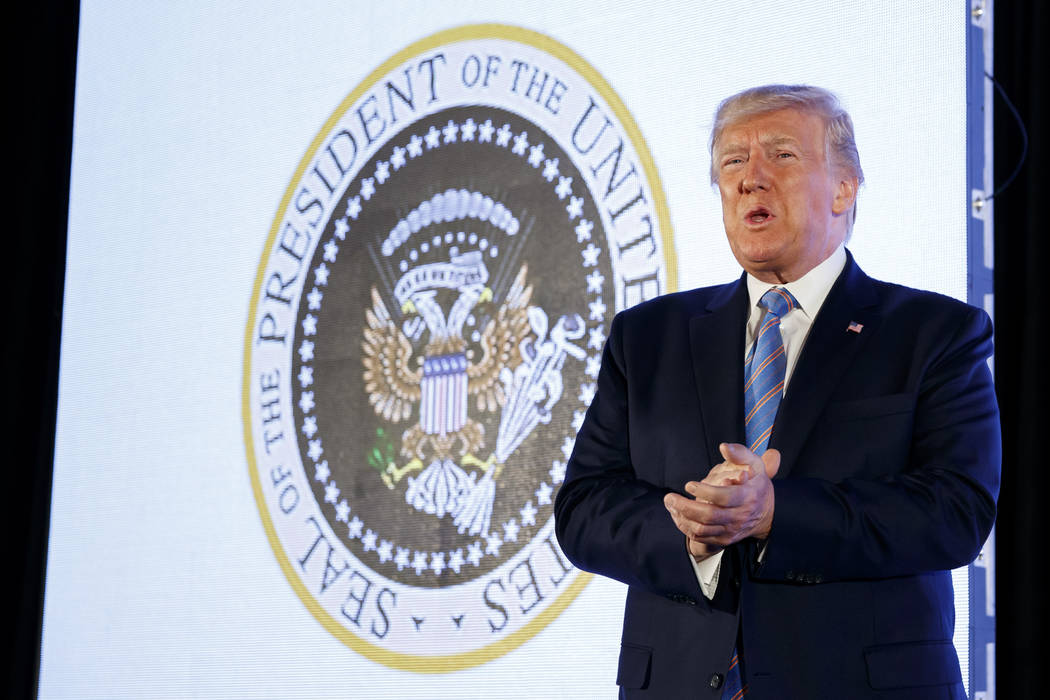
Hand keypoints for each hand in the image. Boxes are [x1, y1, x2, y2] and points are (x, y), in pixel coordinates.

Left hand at [663, 443, 780, 557]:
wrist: (767, 513)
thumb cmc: (756, 483)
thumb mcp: (755, 464)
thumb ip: (740, 453)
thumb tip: (724, 447)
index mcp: (748, 496)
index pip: (725, 497)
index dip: (705, 491)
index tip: (689, 484)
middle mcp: (740, 516)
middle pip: (709, 516)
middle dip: (686, 507)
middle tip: (669, 497)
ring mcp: (731, 530)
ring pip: (702, 529)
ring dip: (682, 517)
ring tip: (670, 504)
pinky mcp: (724, 539)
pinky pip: (701, 537)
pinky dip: (685, 527)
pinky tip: (677, 514)